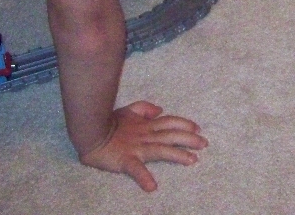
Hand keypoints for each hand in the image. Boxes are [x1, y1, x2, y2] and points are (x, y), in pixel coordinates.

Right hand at [79, 100, 207, 192]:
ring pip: (162, 150)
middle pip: (172, 135)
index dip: (185, 124)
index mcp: (147, 125)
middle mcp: (146, 135)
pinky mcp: (125, 160)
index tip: (198, 128)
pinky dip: (144, 178)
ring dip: (178, 155)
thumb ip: (145, 108)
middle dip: (190, 139)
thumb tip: (160, 110)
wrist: (90, 132)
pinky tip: (152, 187)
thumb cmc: (109, 122)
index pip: (170, 122)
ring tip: (192, 160)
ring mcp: (137, 148)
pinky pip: (136, 170)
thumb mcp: (129, 110)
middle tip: (205, 144)